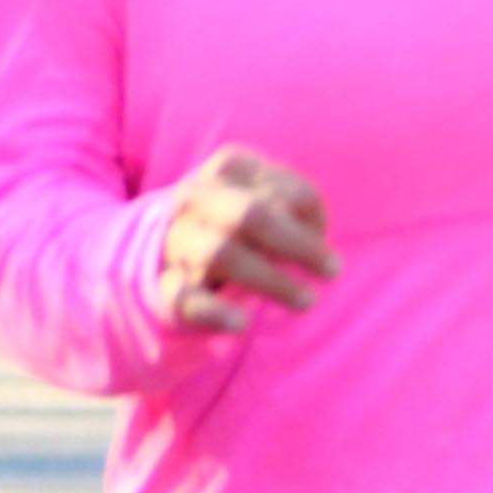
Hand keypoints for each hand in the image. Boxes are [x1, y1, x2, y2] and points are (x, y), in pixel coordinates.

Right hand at [153, 146, 337, 333]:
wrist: (159, 241)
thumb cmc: (232, 218)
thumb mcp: (260, 194)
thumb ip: (289, 206)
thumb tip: (318, 240)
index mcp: (227, 169)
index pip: (284, 189)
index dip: (314, 215)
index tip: (323, 236)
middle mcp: (196, 197)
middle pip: (252, 216)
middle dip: (298, 245)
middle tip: (333, 271)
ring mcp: (176, 240)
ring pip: (221, 254)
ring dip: (270, 280)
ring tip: (306, 301)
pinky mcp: (162, 284)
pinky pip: (184, 298)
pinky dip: (214, 312)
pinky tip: (242, 323)